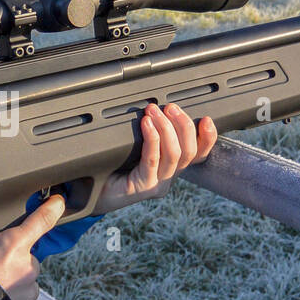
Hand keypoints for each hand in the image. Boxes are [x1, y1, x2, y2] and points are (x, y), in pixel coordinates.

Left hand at [91, 103, 216, 214]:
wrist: (91, 192)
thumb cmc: (112, 167)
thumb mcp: (136, 148)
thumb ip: (152, 135)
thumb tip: (157, 109)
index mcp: (171, 169)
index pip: (198, 155)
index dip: (208, 138)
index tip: (206, 119)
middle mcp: (168, 178)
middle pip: (189, 152)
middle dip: (183, 125)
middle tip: (170, 107)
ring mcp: (157, 184)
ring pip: (174, 155)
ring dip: (167, 128)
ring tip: (155, 111)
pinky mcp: (142, 186)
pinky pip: (152, 160)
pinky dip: (152, 139)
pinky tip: (147, 124)